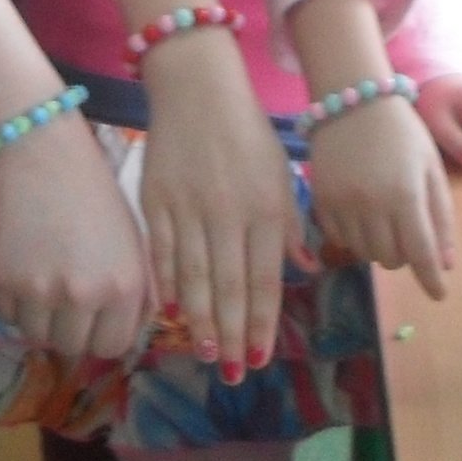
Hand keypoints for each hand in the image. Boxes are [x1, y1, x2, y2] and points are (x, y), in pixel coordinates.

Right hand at [0, 115, 152, 360]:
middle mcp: (85, 296)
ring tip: (42, 287)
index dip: (102, 336)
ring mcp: (40, 292)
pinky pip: (8, 316)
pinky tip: (22, 269)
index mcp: (124, 286)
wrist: (41, 153)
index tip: (94, 320)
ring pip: (38, 338)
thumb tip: (125, 332)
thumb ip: (137, 292)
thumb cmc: (95, 192)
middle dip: (69, 330)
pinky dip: (14, 303)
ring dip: (40, 321)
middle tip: (64, 302)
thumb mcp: (132, 242)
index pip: (113, 348)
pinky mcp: (3, 282)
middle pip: (73, 348)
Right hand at [137, 31, 300, 376]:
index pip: (265, 278)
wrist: (198, 88)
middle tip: (234, 372)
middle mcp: (229, 213)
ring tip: (207, 353)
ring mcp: (188, 208)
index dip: (262, 321)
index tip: (262, 357)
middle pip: (229, 285)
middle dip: (234, 334)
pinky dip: (167, 284)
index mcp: (265, 209)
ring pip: (194, 276)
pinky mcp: (156, 199)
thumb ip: (292, 226)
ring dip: (201, 320)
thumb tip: (305, 271)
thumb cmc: (247, 134)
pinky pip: (162, 251)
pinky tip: (172, 313)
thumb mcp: (281, 174)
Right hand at [307, 96, 456, 300]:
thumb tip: (446, 263)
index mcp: (405, 195)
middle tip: (408, 234)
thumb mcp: (431, 168)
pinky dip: (355, 237)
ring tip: (385, 223)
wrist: (354, 100)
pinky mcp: (320, 200)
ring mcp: (341, 204)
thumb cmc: (403, 132)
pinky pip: (339, 239)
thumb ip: (440, 216)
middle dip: (405, 255)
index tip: (439, 295)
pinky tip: (362, 216)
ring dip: (380, 248)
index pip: (421, 253)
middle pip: (391, 259)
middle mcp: (371, 205)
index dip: (432, 279)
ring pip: (364, 253)